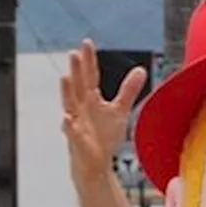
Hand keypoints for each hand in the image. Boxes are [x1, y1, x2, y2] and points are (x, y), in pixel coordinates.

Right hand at [60, 40, 146, 181]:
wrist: (95, 163)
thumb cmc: (103, 136)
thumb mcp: (119, 110)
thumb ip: (128, 90)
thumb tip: (140, 70)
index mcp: (91, 99)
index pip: (89, 76)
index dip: (88, 60)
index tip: (86, 42)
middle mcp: (81, 108)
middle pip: (78, 86)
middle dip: (75, 70)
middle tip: (73, 53)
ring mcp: (76, 123)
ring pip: (69, 105)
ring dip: (66, 92)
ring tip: (65, 77)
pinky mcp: (76, 141)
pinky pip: (70, 132)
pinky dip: (67, 126)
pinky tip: (66, 119)